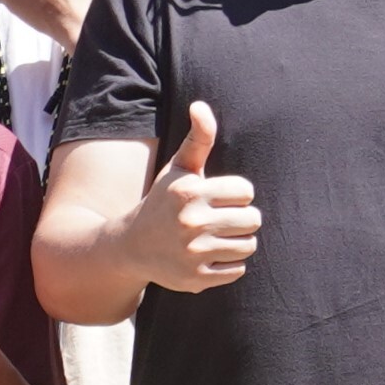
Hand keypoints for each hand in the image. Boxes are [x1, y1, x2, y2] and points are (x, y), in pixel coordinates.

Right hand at [128, 102, 260, 291]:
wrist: (130, 247)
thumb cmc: (162, 201)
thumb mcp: (178, 168)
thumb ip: (198, 137)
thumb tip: (200, 106)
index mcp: (191, 192)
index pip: (246, 190)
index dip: (236, 193)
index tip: (218, 197)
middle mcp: (192, 223)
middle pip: (253, 219)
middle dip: (242, 217)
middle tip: (222, 218)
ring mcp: (194, 254)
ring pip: (249, 245)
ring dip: (238, 240)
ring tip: (217, 236)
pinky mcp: (197, 279)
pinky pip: (238, 269)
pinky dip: (229, 263)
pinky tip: (210, 255)